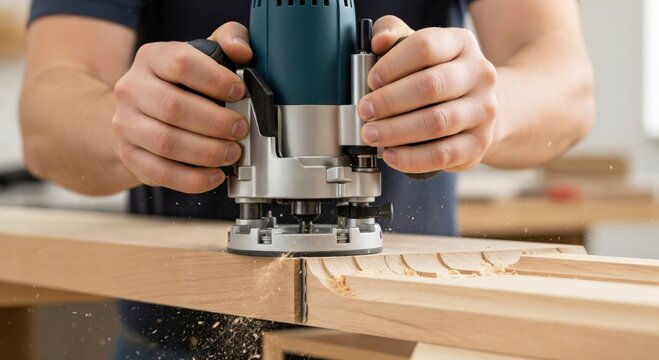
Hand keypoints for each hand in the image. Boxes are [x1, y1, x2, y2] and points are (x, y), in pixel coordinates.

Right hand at [112, 22, 251, 192]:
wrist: (138, 114)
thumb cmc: (179, 85)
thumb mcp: (201, 55)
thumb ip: (227, 41)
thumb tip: (242, 50)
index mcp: (152, 58)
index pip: (181, 63)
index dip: (216, 80)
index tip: (239, 92)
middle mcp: (132, 89)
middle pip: (174, 107)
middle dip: (216, 122)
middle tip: (240, 129)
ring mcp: (126, 124)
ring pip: (167, 142)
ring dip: (207, 152)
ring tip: (232, 152)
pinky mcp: (130, 155)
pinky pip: (161, 172)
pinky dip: (193, 179)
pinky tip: (215, 175)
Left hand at [359, 16, 497, 172]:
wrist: (479, 108)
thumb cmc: (440, 76)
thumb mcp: (419, 49)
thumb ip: (395, 36)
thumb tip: (378, 41)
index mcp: (461, 44)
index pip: (425, 47)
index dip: (392, 64)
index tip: (370, 80)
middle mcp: (479, 75)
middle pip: (430, 86)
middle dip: (389, 101)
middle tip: (365, 111)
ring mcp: (483, 111)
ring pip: (437, 122)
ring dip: (396, 131)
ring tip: (372, 134)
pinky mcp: (479, 144)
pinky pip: (443, 154)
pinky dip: (412, 158)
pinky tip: (391, 155)